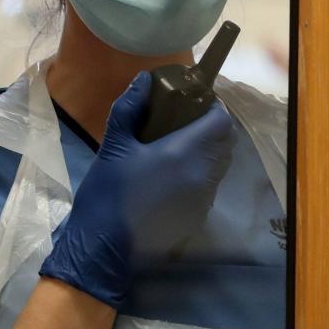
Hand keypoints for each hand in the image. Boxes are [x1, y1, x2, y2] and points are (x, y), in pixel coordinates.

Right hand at [38, 71, 235, 307]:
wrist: (103, 249)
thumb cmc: (108, 193)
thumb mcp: (114, 145)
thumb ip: (130, 108)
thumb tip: (143, 80)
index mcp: (185, 153)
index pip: (222, 122)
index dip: (213, 107)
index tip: (194, 102)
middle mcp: (203, 175)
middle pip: (225, 142)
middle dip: (211, 127)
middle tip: (184, 120)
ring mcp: (203, 199)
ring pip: (220, 165)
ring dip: (208, 150)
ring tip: (178, 145)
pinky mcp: (198, 217)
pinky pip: (210, 185)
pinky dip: (201, 173)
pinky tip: (173, 175)